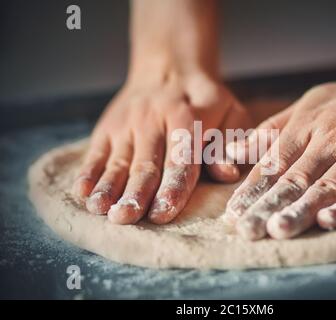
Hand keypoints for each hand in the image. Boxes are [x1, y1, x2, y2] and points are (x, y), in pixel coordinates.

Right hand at [72, 68, 248, 224]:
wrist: (169, 68)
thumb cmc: (204, 101)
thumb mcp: (229, 112)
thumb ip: (228, 142)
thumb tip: (227, 173)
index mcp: (188, 119)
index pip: (180, 159)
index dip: (172, 187)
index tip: (163, 212)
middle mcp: (153, 120)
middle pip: (145, 164)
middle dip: (135, 193)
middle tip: (126, 218)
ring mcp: (127, 123)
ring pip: (118, 160)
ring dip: (108, 186)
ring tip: (101, 209)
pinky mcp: (108, 126)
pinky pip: (97, 152)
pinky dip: (89, 172)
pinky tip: (82, 192)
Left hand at [226, 71, 335, 239]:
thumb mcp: (309, 104)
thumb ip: (272, 130)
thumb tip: (233, 152)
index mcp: (307, 126)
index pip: (274, 163)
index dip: (252, 189)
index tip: (233, 213)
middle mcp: (331, 140)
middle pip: (295, 178)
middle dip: (268, 206)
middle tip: (247, 230)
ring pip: (327, 186)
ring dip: (302, 209)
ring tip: (279, 230)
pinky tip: (330, 220)